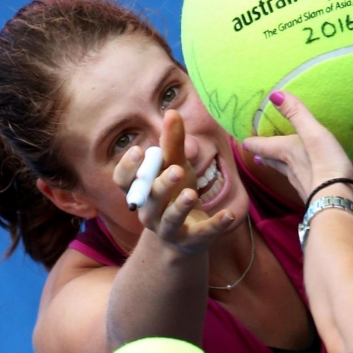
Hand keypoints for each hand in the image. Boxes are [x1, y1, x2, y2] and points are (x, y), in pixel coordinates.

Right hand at [113, 110, 233, 253]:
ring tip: (191, 194)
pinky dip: (215, 224)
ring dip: (181, 207)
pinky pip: (202, 234)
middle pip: (149, 199)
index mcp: (142, 191)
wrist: (186, 235)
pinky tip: (229, 214)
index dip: (128, 168)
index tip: (139, 151)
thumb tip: (172, 112)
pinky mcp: (191, 241)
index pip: (124, 182)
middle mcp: (149, 212)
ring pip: (170, 220)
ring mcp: (169, 229)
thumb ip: (172, 143)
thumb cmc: (175, 193)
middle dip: (161, 185)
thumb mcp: (175, 166)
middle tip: (177, 170)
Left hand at [244, 92, 352, 202]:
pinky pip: (301, 181)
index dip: (252, 142)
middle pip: (271, 161)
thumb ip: (297, 114)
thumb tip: (274, 95)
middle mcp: (289, 168)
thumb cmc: (324, 164)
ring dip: (278, 166)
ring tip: (274, 163)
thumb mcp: (312, 133)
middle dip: (263, 155)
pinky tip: (304, 177)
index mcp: (286, 152)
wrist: (337, 201)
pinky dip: (297, 176)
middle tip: (256, 154)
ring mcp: (301, 183)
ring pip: (285, 172)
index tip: (243, 141)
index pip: (263, 146)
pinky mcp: (314, 194)